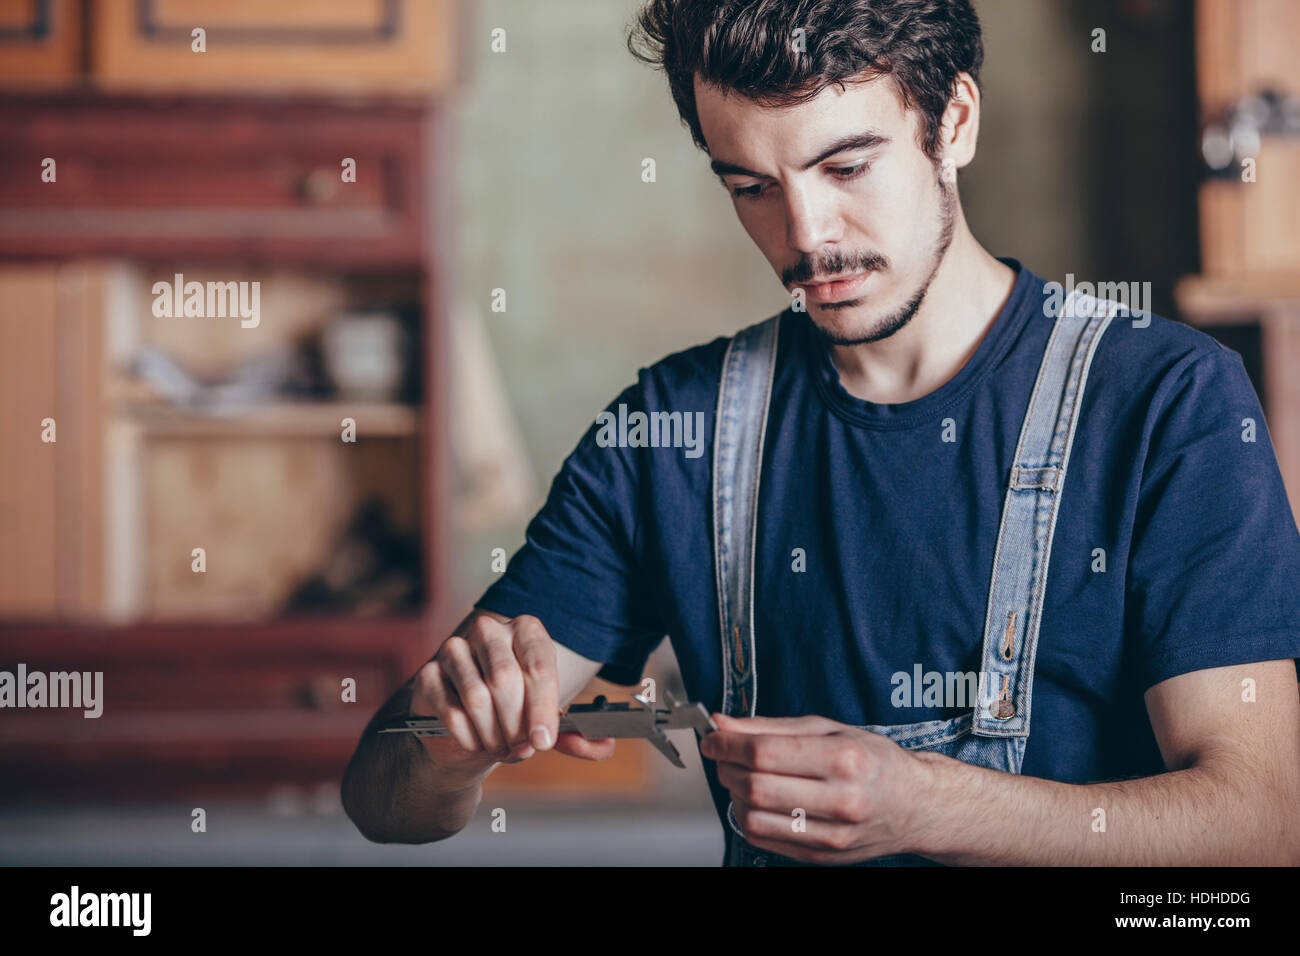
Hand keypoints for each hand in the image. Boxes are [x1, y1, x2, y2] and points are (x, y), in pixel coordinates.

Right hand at [410, 612, 614, 775]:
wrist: (469, 729)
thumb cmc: (515, 715)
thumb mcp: (548, 725)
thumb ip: (576, 737)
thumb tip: (604, 747)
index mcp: (527, 632)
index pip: (538, 666)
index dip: (542, 709)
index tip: (543, 742)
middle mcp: (489, 632)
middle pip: (505, 680)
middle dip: (515, 725)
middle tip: (520, 749)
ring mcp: (455, 649)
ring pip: (477, 697)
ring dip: (492, 734)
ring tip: (500, 748)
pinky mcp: (429, 673)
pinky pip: (450, 710)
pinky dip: (467, 737)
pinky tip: (475, 742)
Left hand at [700, 713, 931, 863]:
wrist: (916, 806)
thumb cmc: (873, 761)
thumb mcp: (829, 729)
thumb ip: (772, 727)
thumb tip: (724, 724)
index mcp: (844, 758)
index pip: (765, 754)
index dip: (728, 745)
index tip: (713, 738)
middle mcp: (841, 799)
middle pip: (756, 787)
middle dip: (727, 768)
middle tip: (725, 755)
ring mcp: (832, 834)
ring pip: (754, 818)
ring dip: (734, 795)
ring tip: (744, 778)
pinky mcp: (823, 856)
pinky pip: (765, 839)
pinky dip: (749, 818)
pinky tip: (759, 801)